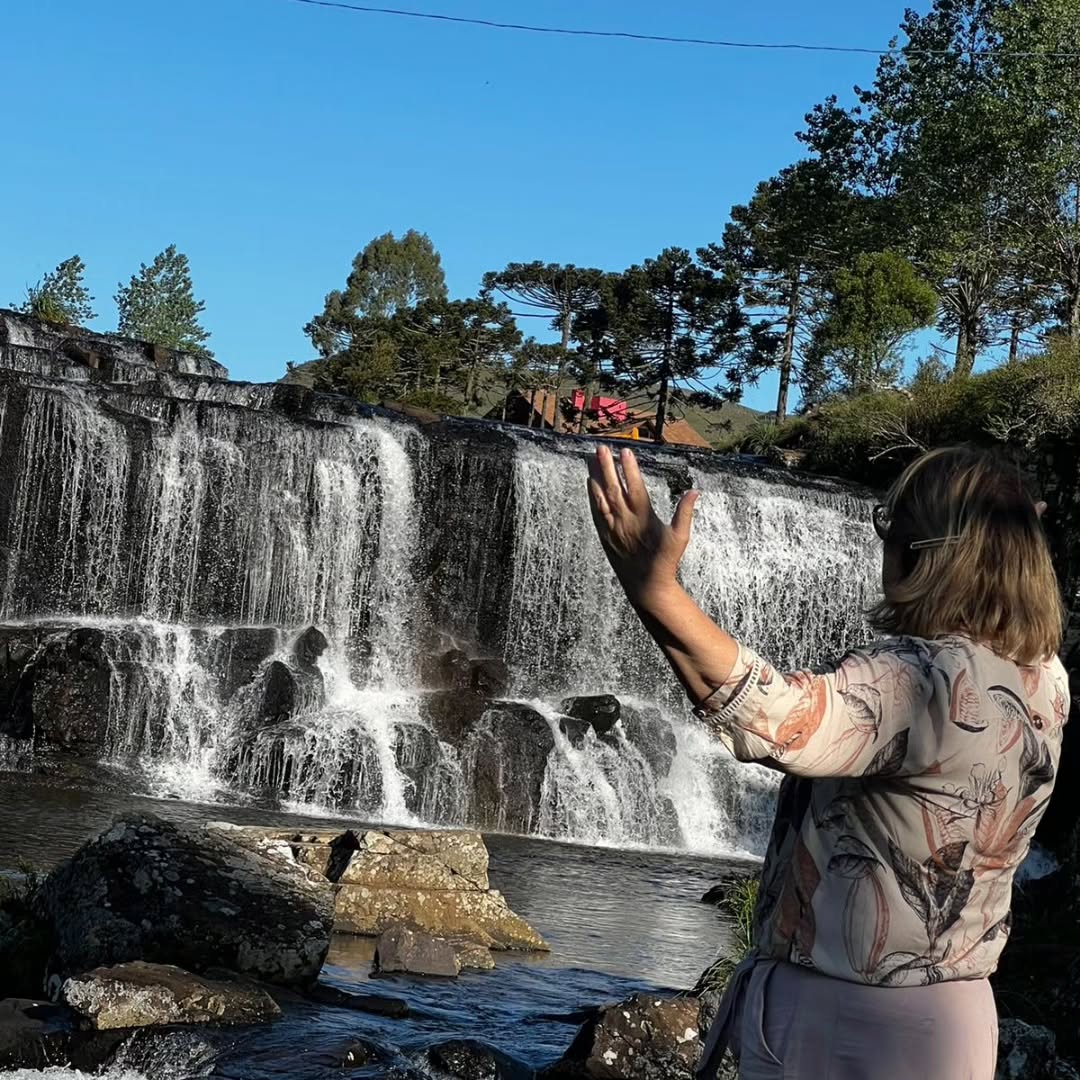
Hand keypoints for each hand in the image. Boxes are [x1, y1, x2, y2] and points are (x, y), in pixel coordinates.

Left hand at [586, 445, 698, 603]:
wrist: (645, 585)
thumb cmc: (665, 561)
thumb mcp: (680, 537)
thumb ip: (685, 513)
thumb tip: (694, 491)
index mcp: (644, 518)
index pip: (635, 487)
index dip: (629, 469)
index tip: (625, 452)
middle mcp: (625, 521)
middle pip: (613, 488)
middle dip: (607, 467)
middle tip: (601, 448)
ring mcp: (612, 528)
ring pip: (601, 498)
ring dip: (596, 477)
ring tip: (591, 458)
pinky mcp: (605, 535)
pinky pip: (596, 512)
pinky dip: (592, 496)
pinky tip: (589, 482)